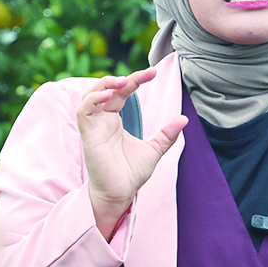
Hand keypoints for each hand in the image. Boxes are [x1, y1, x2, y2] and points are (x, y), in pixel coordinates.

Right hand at [78, 68, 186, 236]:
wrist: (121, 194)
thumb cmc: (130, 174)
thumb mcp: (154, 150)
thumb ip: (166, 134)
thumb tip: (184, 119)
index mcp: (114, 120)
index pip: (121, 92)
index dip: (135, 79)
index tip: (153, 72)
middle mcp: (102, 120)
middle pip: (104, 89)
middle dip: (119, 78)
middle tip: (142, 75)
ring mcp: (93, 127)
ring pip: (89, 95)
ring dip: (103, 85)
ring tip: (122, 82)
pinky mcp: (88, 135)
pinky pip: (84, 111)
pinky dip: (93, 100)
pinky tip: (109, 97)